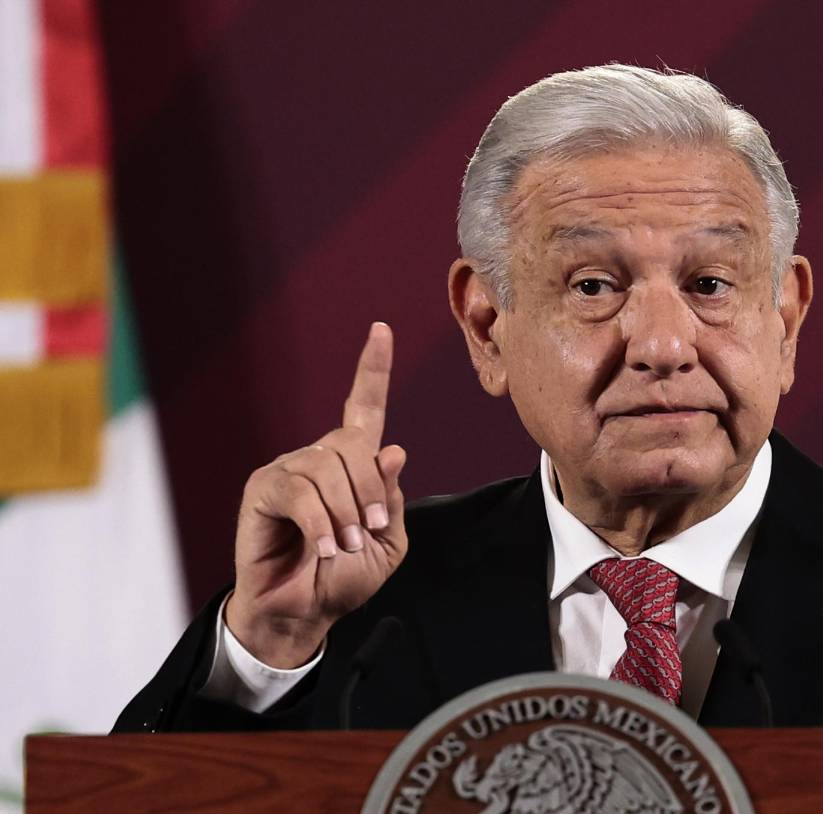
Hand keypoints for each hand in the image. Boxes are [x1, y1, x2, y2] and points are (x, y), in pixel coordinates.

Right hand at [225, 322, 407, 666]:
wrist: (303, 613)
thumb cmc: (344, 578)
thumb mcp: (386, 543)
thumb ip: (391, 499)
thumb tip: (393, 449)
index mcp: (352, 464)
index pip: (363, 407)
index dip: (373, 369)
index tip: (381, 330)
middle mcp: (318, 457)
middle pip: (353, 445)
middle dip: (370, 491)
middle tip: (368, 531)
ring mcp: (287, 469)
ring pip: (327, 469)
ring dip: (344, 514)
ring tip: (342, 548)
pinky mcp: (262, 490)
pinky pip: (300, 492)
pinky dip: (320, 524)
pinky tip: (322, 548)